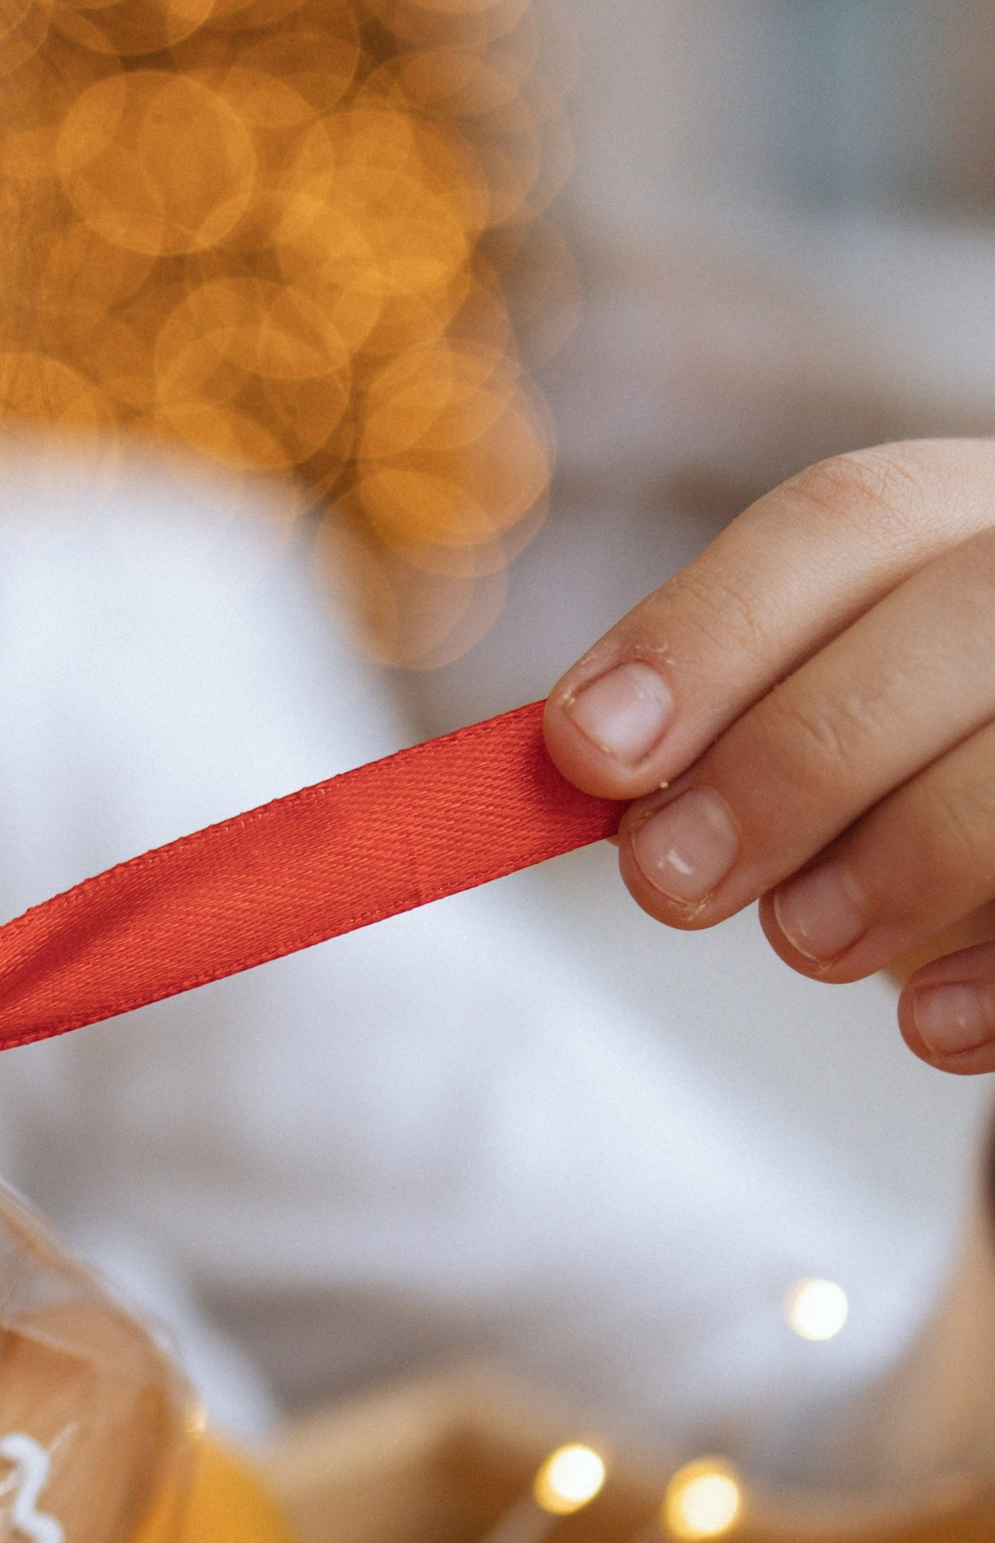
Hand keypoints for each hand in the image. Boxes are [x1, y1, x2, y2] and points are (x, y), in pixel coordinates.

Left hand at [545, 439, 994, 1071]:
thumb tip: (588, 764)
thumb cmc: (901, 769)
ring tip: (803, 942)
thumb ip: (718, 723)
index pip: (842, 520)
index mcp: (962, 512)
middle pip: (955, 618)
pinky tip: (927, 1031)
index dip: (704, 633)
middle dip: (793, 758)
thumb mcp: (808, 712)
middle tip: (668, 884)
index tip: (586, 752)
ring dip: (904, 859)